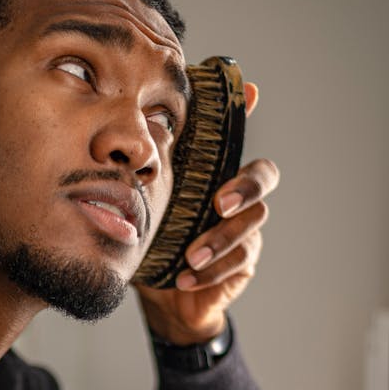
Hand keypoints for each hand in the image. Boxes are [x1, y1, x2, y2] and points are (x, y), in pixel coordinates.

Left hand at [138, 82, 279, 343]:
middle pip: (265, 176)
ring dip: (219, 240)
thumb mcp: (143, 210)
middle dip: (245, 187)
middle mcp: (237, 198)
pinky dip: (211, 272)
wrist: (160, 297)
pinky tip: (185, 279)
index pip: (235, 141)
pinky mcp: (244, 263)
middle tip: (218, 204)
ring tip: (189, 257)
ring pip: (252, 223)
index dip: (245, 115)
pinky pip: (240, 261)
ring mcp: (245, 230)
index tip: (249, 92)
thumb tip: (123, 137)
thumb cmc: (153, 244)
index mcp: (212, 177)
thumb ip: (142, 178)